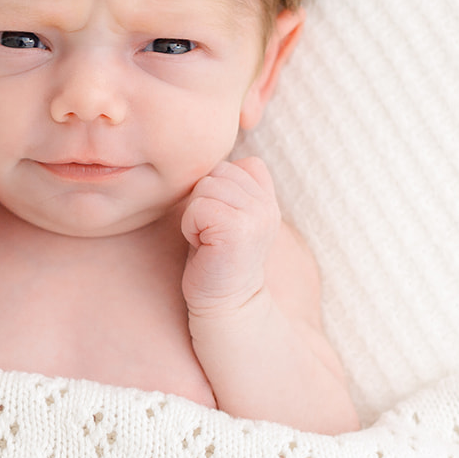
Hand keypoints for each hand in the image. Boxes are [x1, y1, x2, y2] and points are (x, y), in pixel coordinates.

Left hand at [180, 156, 279, 317]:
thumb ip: (231, 186)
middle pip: (217, 172)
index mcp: (268, 198)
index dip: (219, 189)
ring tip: (207, 240)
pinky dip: (190, 227)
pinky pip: (198, 207)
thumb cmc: (215, 260)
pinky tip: (202, 248)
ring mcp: (257, 216)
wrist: (227, 307)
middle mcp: (268, 205)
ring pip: (205, 187)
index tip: (220, 222)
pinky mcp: (238, 229)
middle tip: (211, 234)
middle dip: (204, 201)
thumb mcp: (230, 215)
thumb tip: (208, 150)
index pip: (239, 163)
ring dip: (196, 215)